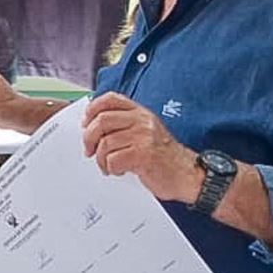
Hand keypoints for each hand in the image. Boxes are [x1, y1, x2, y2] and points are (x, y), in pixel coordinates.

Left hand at [80, 93, 201, 203]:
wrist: (187, 174)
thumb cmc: (164, 156)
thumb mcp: (146, 132)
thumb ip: (125, 125)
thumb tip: (93, 126)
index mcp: (141, 113)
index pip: (111, 99)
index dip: (93, 109)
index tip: (85, 123)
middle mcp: (142, 121)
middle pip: (102, 120)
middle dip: (89, 138)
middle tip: (89, 151)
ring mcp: (143, 137)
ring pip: (105, 143)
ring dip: (101, 159)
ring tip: (108, 166)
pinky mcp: (144, 155)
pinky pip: (113, 159)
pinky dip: (111, 168)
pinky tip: (119, 171)